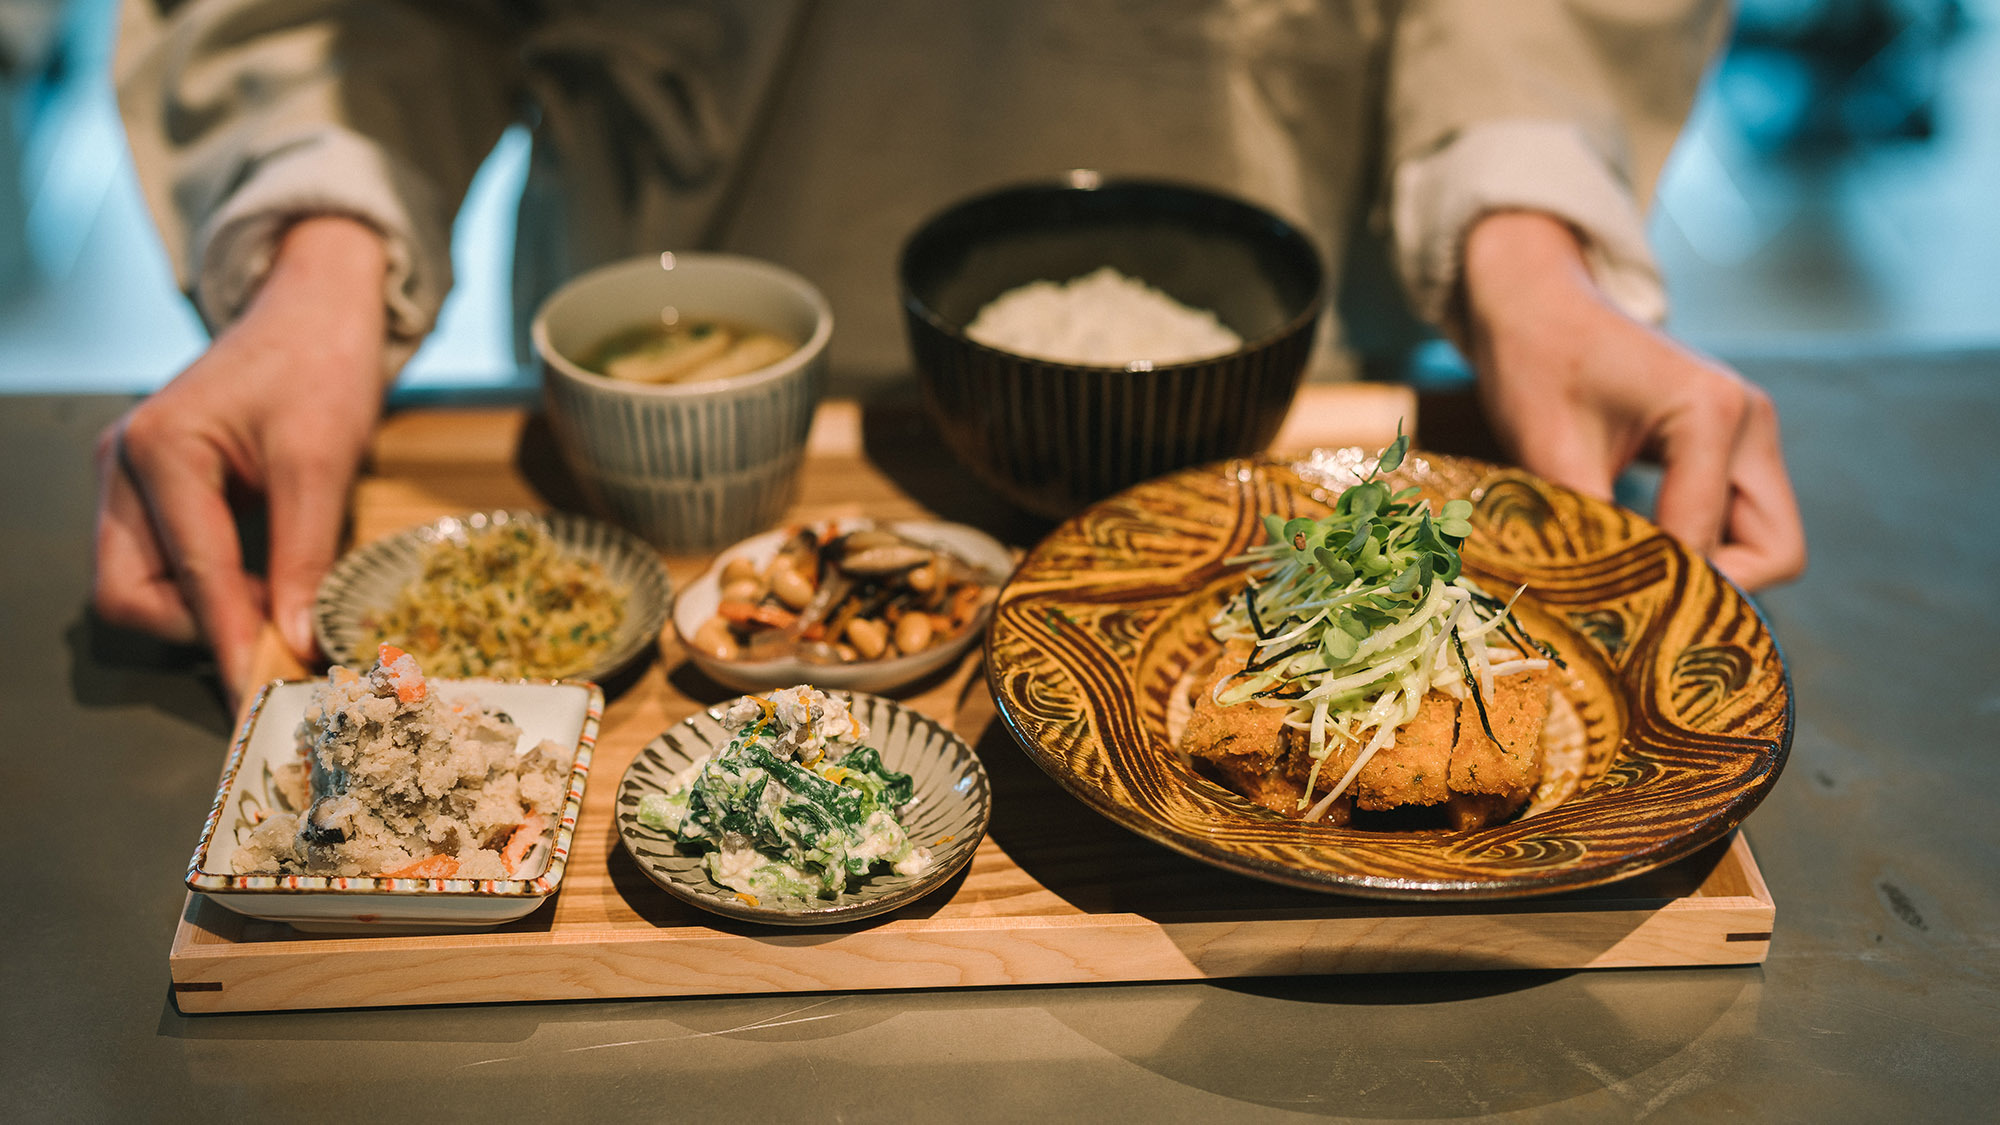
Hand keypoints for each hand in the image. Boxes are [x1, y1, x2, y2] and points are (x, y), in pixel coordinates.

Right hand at [93, 216, 391, 697]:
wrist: (316, 310)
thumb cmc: (321, 365)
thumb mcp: (324, 461)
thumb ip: (306, 556)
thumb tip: (295, 642)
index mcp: (159, 451)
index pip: (189, 577)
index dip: (230, 642)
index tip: (264, 694)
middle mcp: (124, 467)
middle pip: (128, 594)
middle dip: (198, 628)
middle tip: (279, 632)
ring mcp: (129, 478)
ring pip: (139, 585)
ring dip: (205, 611)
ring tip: (281, 599)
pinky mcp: (150, 488)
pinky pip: (162, 562)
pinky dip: (208, 588)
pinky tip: (265, 582)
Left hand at [1459, 210, 1805, 590]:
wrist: (1536, 303)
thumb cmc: (1536, 364)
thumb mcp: (1550, 455)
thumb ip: (1592, 532)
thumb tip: (1610, 614)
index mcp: (1714, 414)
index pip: (1711, 543)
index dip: (1664, 591)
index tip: (1611, 622)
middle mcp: (1751, 419)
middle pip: (1777, 550)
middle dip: (1716, 587)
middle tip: (1642, 606)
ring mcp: (1750, 428)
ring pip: (1764, 538)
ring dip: (1710, 566)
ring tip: (1635, 577)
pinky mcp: (1734, 439)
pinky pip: (1738, 515)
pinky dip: (1701, 541)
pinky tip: (1641, 551)